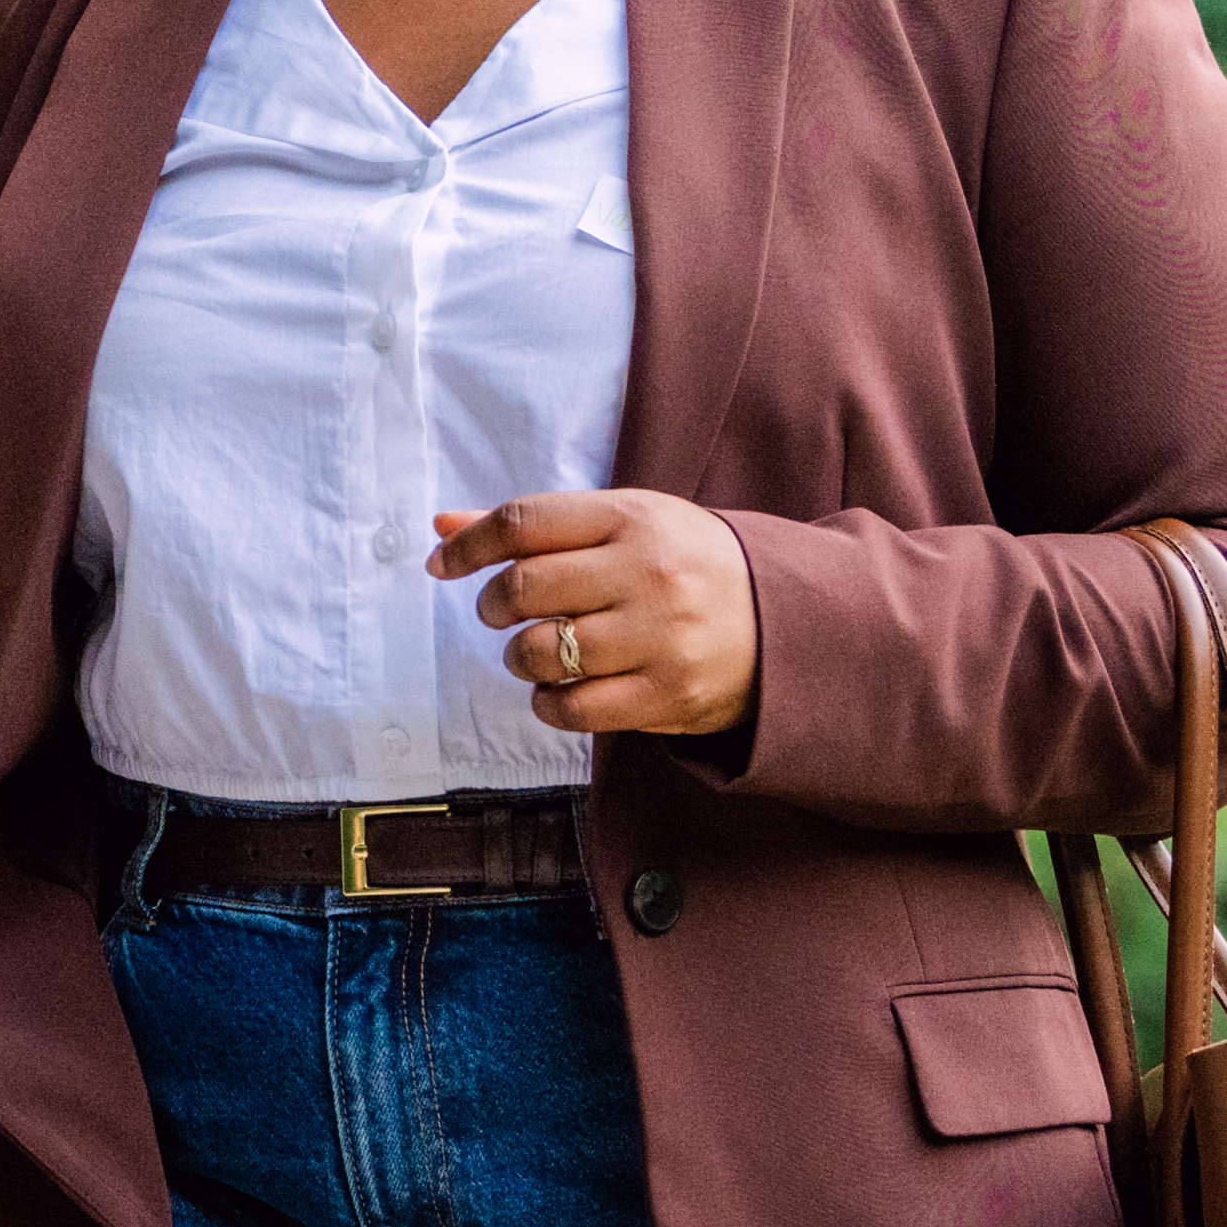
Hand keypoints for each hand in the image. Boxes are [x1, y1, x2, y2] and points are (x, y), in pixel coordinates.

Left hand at [429, 486, 759, 738]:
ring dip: (519, 657)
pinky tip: (558, 690)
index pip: (524, 522)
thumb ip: (537, 528)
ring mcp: (660, 636)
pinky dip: (547, 704)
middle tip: (504, 613)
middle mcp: (647, 573)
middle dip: (494, 605)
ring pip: (540, 652)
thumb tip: (441, 525)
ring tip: (536, 652)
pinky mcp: (668, 694)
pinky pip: (572, 709)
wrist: (785, 621)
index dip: (468, 545)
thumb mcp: (624, 525)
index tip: (443, 564)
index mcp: (633, 518)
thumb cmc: (685, 566)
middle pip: (523, 587)